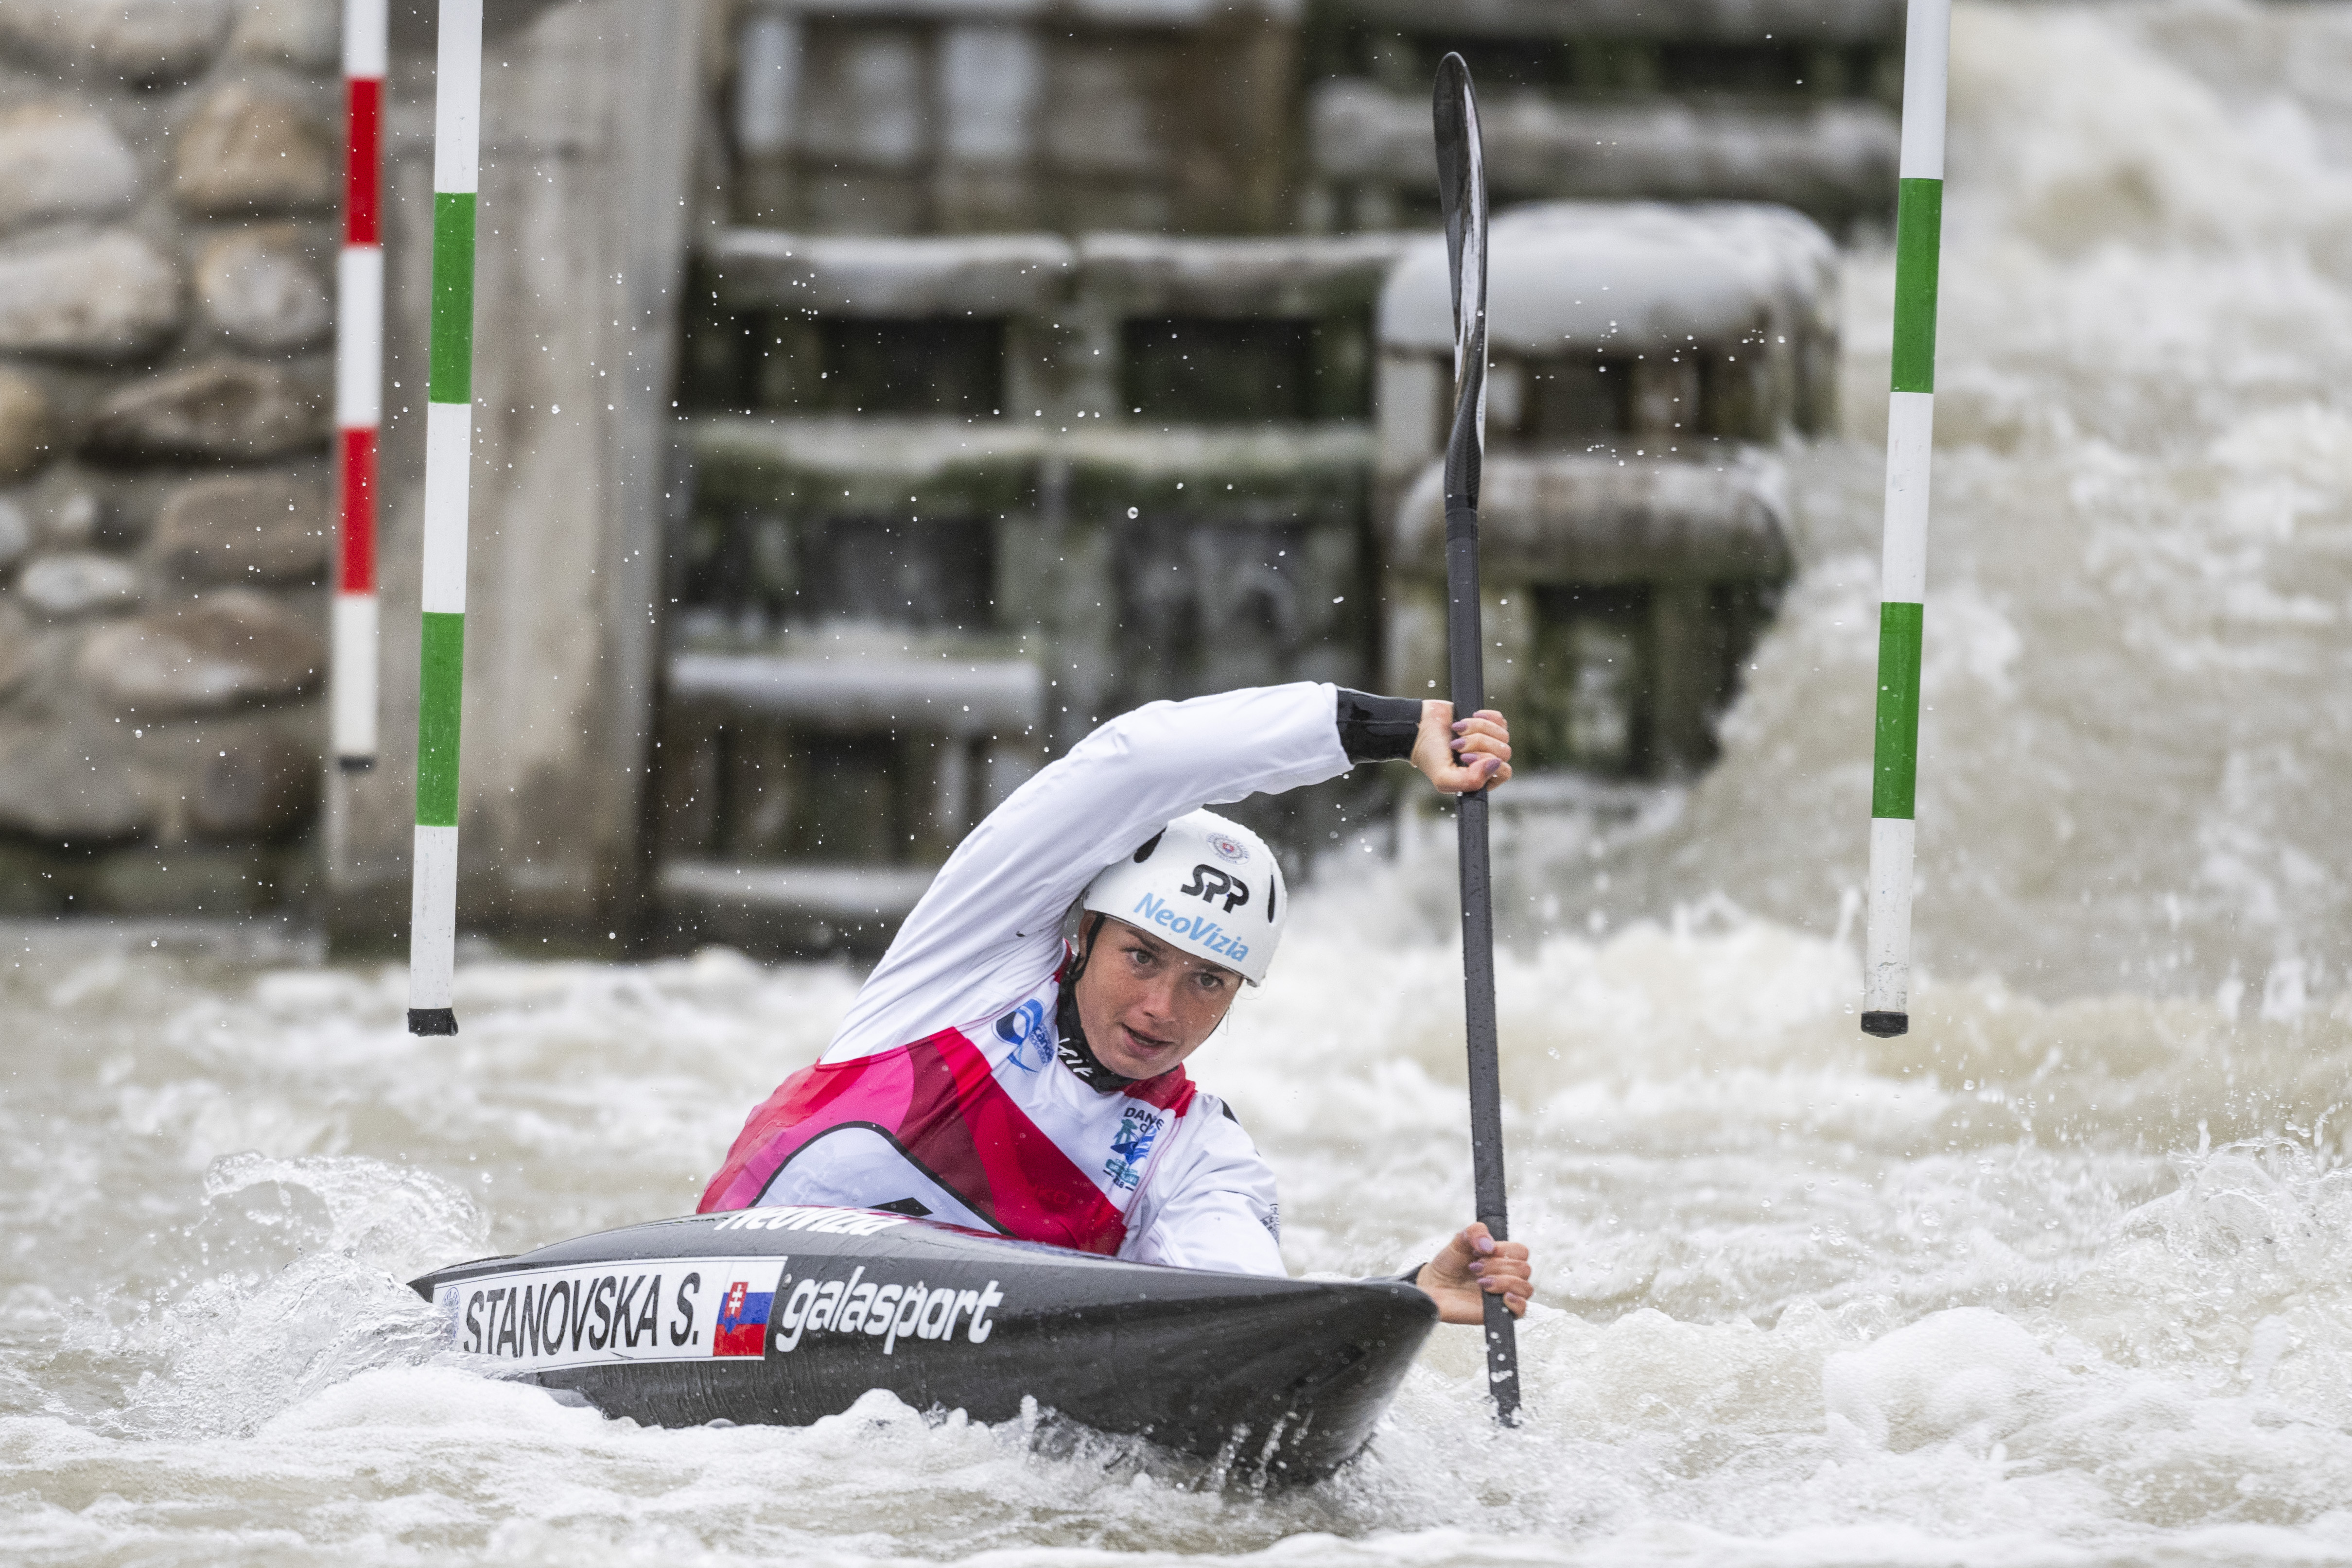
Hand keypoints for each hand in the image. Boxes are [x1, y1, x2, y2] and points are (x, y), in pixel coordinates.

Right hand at [1412, 702, 1511, 796]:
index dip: (1487, 763)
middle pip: (1504, 752)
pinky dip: (1485, 717)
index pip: (1503, 772)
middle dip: (1479, 744)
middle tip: (1458, 744)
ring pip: (1502, 735)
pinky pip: (1500, 720)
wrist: (1419, 727)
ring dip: (1478, 729)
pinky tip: (1467, 720)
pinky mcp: (1487, 723)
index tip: (1465, 757)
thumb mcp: (1443, 778)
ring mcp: (1488, 741)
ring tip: (1459, 730)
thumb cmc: (1429, 754)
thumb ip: (1470, 781)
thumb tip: (1496, 764)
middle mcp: (1487, 761)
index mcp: (1480, 778)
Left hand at [1414, 1222, 1532, 1323]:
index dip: (1504, 1250)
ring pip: (1525, 1288)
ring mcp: (1503, 1294)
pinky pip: (1522, 1310)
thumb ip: (1475, 1232)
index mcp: (1501, 1257)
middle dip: (1497, 1266)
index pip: (1521, 1251)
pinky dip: (1516, 1303)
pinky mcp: (1499, 1312)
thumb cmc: (1448, 1265)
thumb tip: (1489, 1245)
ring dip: (1503, 1282)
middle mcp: (1506, 1275)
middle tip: (1475, 1268)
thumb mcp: (1459, 1240)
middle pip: (1524, 1268)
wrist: (1433, 1286)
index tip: (1482, 1252)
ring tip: (1481, 1283)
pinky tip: (1502, 1297)